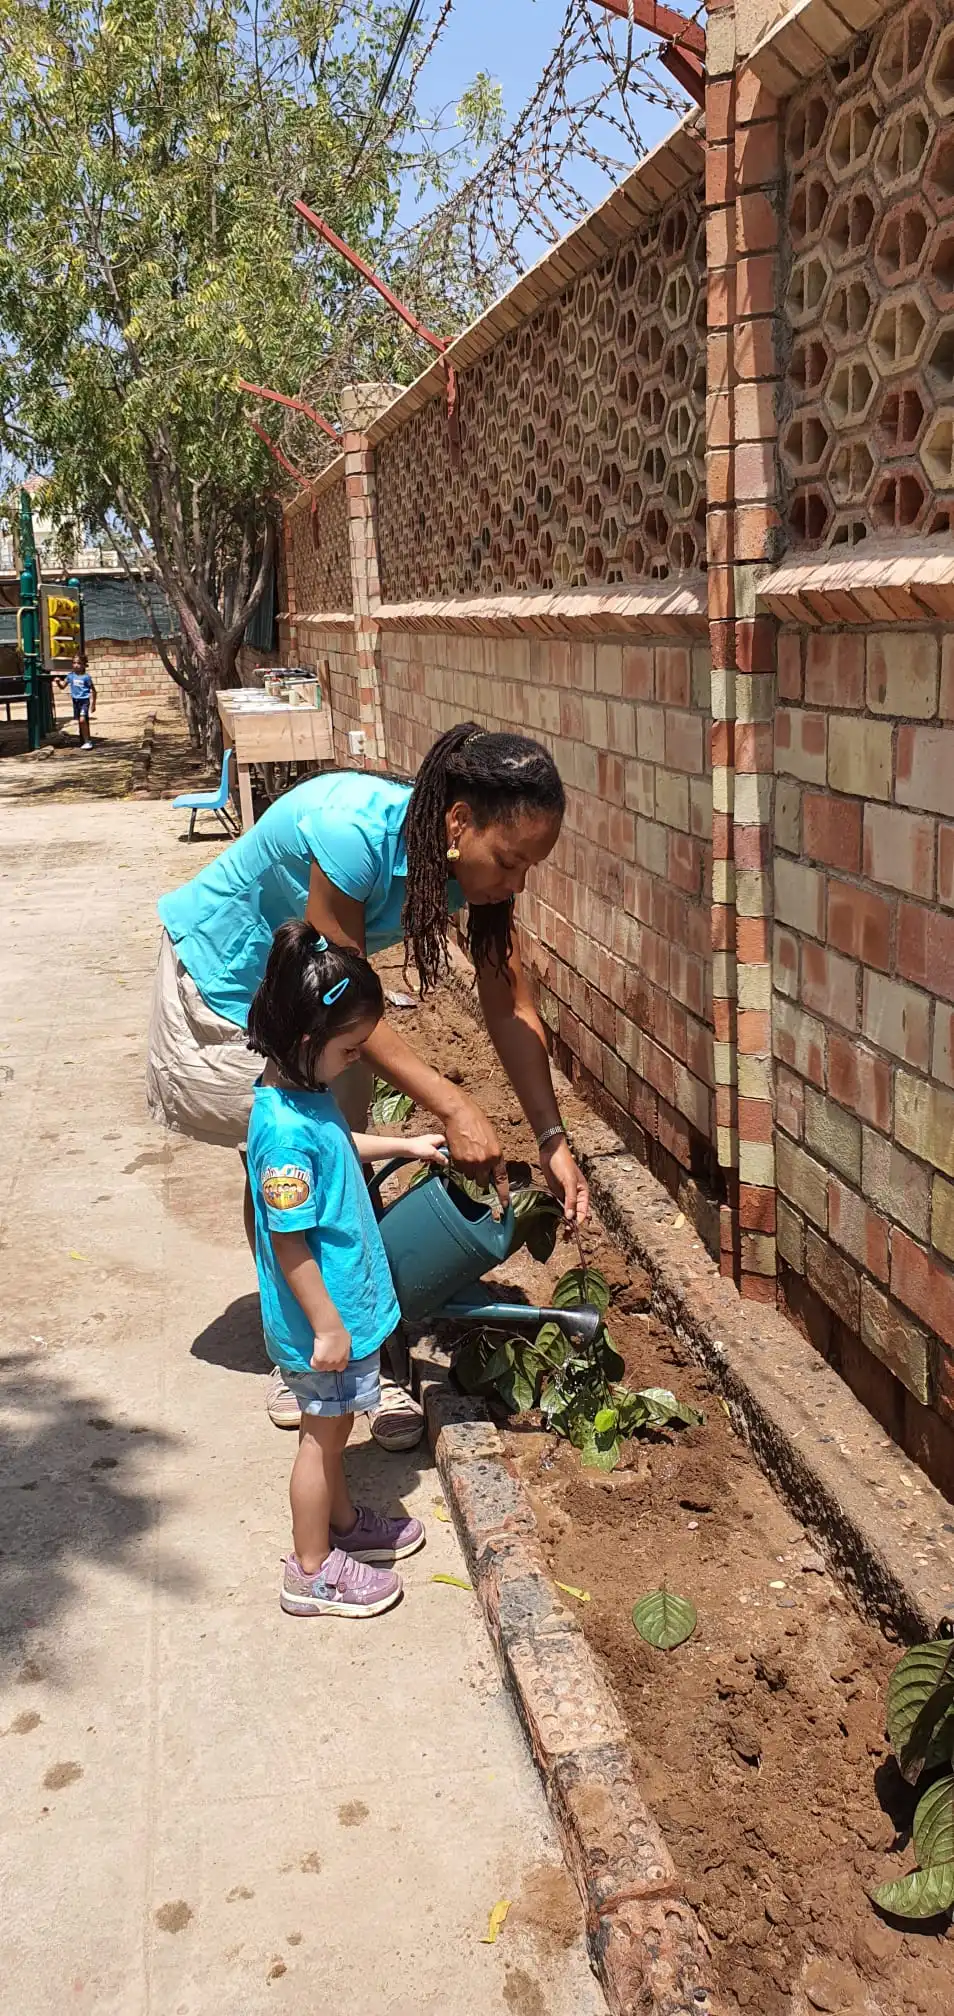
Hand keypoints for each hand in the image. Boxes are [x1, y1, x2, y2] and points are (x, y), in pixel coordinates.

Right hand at [311, 1322, 350, 1372]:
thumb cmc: (340, 1333)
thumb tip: (343, 1349)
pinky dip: (313, 1362)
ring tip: (318, 1358)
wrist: (331, 1331)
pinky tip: (313, 1357)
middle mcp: (336, 1363)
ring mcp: (327, 1363)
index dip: (336, 1365)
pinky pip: (314, 1365)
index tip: (333, 1362)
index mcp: (344, 1359)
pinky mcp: (318, 1360)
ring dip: (320, 1364)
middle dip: (328, 1365)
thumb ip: (345, 1349)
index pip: (340, 1368)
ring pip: (322, 1369)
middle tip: (325, 1357)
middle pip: (330, 1369)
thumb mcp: (347, 1342)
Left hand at [405, 1132, 446, 1163]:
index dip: (446, 1151)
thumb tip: (447, 1162)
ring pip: (432, 1152)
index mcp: (437, 1138)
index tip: (444, 1158)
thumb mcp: (433, 1154)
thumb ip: (441, 1158)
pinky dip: (425, 1157)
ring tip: (426, 1161)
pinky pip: (426, 1153)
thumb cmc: (419, 1148)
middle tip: (434, 1161)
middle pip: (439, 1149)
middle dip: (437, 1156)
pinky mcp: (420, 1147)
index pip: (446, 1143)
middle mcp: (432, 1139)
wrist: (405, 1148)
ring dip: (430, 1158)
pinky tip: (422, 1160)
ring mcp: (426, 1142)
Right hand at [443, 1091, 508, 1214]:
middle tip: (478, 1168)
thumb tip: (492, 1168)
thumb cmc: (478, 1123)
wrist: (460, 1116)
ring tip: (468, 1155)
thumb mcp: (492, 1139)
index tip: (504, 1205)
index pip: (501, 1180)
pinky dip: (461, 1165)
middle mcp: (485, 1162)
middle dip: (481, 1178)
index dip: (503, 1194)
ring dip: (470, 1171)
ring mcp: (470, 1163)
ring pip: (470, 1177)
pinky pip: (460, 1171)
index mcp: (497, 1156)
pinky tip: (461, 1152)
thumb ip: (494, 1156)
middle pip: (483, 1183)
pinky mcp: (458, 1162)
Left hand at [540, 1137, 588, 1228]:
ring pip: (567, 1212)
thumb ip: (570, 1199)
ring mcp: (565, 1195)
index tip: (573, 1229)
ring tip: (562, 1235)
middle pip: (576, 1214)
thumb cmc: (563, 1164)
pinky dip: (558, 1215)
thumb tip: (570, 1217)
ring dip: (565, 1222)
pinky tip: (555, 1223)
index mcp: (583, 1193)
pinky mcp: (556, 1194)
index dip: (579, 1221)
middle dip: (573, 1224)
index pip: (584, 1211)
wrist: (550, 1152)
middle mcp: (576, 1196)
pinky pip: (558, 1207)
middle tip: (567, 1236)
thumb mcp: (569, 1181)